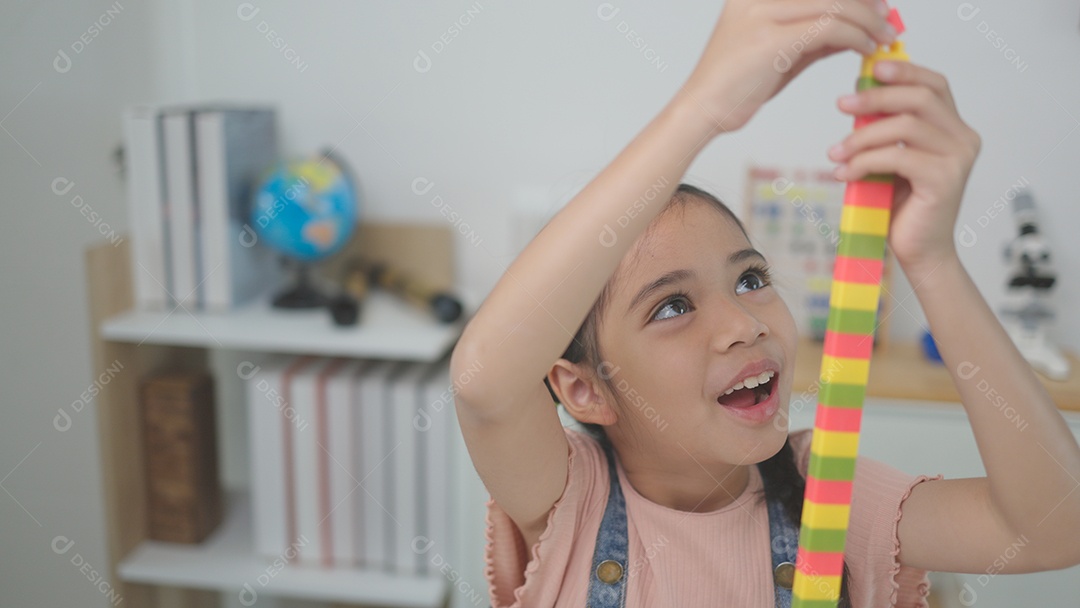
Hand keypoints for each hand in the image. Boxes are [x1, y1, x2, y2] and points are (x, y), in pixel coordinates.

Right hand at [681, 0, 896, 134]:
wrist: (701, 111)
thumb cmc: (735, 86)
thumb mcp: (778, 52)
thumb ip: (812, 36)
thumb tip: (853, 27)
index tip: (877, 4)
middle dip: (866, 3)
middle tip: (888, 19)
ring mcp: (761, 15)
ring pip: (834, 6)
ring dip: (867, 21)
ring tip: (884, 37)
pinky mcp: (771, 40)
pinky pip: (828, 30)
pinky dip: (855, 38)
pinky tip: (866, 49)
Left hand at [827, 61, 980, 279]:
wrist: (918, 251)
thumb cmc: (902, 206)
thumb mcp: (891, 160)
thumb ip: (884, 132)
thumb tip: (856, 99)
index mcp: (954, 129)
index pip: (934, 85)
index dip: (905, 70)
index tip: (872, 69)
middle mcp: (963, 139)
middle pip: (919, 98)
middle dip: (876, 97)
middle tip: (842, 104)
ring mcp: (958, 159)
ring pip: (905, 127)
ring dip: (862, 137)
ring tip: (836, 153)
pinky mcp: (944, 180)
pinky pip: (897, 158)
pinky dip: (864, 162)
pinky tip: (845, 173)